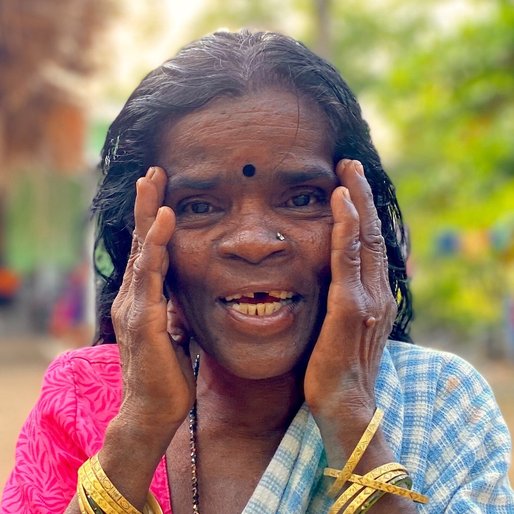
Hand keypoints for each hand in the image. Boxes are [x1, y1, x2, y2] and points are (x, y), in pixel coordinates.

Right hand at [110, 166, 194, 441]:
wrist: (153, 410)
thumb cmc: (166, 371)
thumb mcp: (174, 330)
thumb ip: (174, 308)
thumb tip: (183, 295)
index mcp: (143, 298)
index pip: (148, 252)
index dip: (153, 220)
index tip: (162, 190)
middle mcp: (134, 297)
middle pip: (140, 244)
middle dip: (147, 206)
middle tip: (153, 172)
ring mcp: (135, 308)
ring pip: (143, 255)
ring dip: (150, 218)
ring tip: (154, 185)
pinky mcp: (144, 322)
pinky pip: (151, 279)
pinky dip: (156, 250)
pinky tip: (163, 226)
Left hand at [304, 159, 396, 428]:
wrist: (343, 405)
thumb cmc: (336, 369)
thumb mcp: (342, 329)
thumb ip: (342, 301)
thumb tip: (329, 281)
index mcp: (374, 296)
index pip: (371, 244)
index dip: (363, 212)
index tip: (350, 185)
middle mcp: (377, 292)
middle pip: (373, 233)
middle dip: (362, 196)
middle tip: (350, 164)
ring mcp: (366, 298)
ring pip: (364, 238)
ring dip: (356, 200)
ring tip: (347, 169)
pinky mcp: (349, 307)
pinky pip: (347, 258)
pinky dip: (345, 226)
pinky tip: (338, 201)